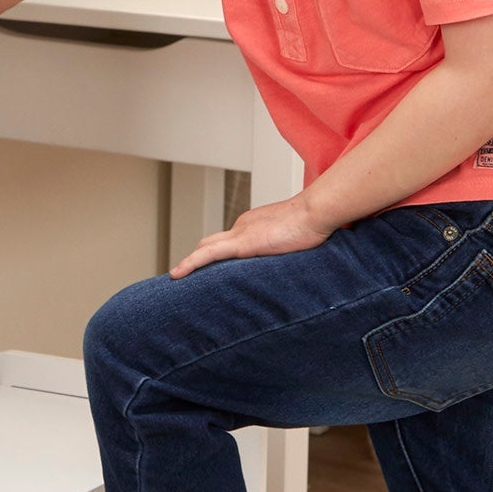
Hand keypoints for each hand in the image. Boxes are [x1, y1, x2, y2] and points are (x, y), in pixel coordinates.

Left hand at [169, 194, 336, 277]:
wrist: (316, 212)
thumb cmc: (314, 224)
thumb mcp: (296, 239)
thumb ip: (286, 249)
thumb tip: (290, 261)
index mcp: (253, 224)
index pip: (228, 240)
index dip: (215, 253)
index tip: (209, 267)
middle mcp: (242, 226)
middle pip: (211, 242)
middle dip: (198, 258)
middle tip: (186, 275)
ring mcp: (240, 233)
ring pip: (205, 249)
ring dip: (191, 263)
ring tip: (177, 279)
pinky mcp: (241, 243)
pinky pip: (208, 254)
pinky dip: (190, 263)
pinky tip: (177, 274)